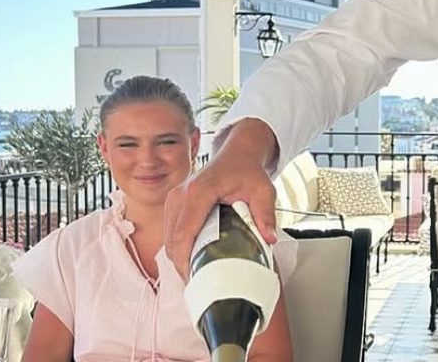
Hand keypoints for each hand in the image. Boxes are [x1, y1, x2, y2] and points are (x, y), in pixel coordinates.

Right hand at [164, 118, 279, 278]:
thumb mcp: (263, 190)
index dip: (186, 261)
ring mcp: (174, 198)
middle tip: (199, 284)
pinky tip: (192, 259)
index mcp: (198, 192)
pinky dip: (179, 248)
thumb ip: (266, 214)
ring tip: (197, 275)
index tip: (195, 279)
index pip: (184, 234)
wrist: (237, 153)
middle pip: (172, 241)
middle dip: (182, 266)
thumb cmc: (247, 170)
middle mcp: (181, 195)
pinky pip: (170, 232)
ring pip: (168, 239)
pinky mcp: (174, 203)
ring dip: (179, 259)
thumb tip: (269, 239)